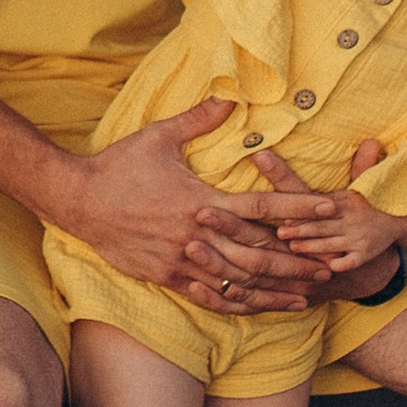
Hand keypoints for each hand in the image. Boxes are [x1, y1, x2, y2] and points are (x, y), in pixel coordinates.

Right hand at [57, 102, 309, 305]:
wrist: (76, 200)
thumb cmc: (119, 165)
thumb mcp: (158, 136)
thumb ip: (198, 119)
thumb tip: (230, 97)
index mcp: (200, 199)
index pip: (261, 207)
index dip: (298, 207)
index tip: (328, 208)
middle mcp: (196, 234)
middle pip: (258, 254)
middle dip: (296, 261)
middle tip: (329, 267)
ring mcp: (181, 260)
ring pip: (238, 283)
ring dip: (274, 291)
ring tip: (305, 297)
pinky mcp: (165, 276)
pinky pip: (208, 297)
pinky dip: (237, 305)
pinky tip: (259, 309)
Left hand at [230, 142, 406, 292]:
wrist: (400, 223)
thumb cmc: (366, 205)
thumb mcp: (361, 185)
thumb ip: (357, 167)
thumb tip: (371, 140)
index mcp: (348, 199)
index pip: (320, 202)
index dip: (302, 208)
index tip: (283, 211)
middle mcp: (354, 217)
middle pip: (322, 224)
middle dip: (301, 228)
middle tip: (280, 232)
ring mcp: (360, 237)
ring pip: (332, 243)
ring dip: (312, 246)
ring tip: (293, 247)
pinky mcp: (366, 253)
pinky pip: (351, 261)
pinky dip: (340, 263)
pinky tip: (326, 268)